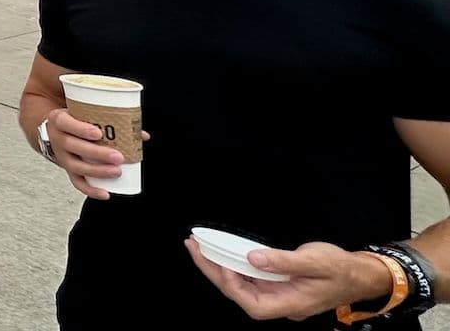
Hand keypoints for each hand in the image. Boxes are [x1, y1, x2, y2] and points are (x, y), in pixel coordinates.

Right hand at [44, 108, 150, 199]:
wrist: (58, 130)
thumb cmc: (75, 120)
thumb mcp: (84, 114)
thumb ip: (110, 120)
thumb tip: (142, 135)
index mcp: (59, 120)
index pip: (65, 123)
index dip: (80, 129)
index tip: (98, 133)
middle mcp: (58, 139)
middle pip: (73, 146)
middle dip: (96, 153)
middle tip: (117, 156)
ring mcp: (62, 156)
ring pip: (76, 166)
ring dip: (97, 171)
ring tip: (116, 172)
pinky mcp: (68, 170)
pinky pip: (77, 182)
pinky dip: (91, 190)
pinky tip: (106, 193)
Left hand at [184, 239, 388, 322]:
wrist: (359, 274)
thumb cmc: (341, 268)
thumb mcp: (315, 261)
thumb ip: (283, 262)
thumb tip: (252, 258)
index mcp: (291, 304)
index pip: (253, 304)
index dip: (232, 286)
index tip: (219, 262)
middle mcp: (281, 304)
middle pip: (240, 294)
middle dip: (214, 272)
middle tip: (192, 247)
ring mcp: (279, 296)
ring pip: (242, 286)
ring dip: (219, 268)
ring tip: (199, 247)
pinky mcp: (277, 286)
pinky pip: (250, 279)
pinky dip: (234, 265)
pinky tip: (222, 252)